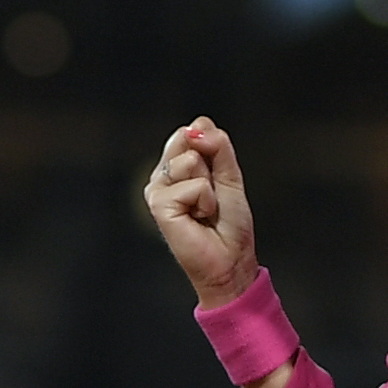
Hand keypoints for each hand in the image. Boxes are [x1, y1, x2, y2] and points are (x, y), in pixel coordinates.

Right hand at [144, 116, 257, 308]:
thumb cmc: (228, 224)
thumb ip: (217, 146)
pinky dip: (205, 202)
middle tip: (211, 197)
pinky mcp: (158, 204)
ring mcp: (157, 189)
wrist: (230, 259)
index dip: (214, 149)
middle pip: (189, 139)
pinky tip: (199, 218)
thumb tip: (197, 128)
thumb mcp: (230, 175)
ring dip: (209, 188)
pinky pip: (193, 185)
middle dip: (211, 167)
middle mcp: (163, 175)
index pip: (194, 130)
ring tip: (205, 210)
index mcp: (176, 166)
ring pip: (190, 161)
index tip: (217, 180)